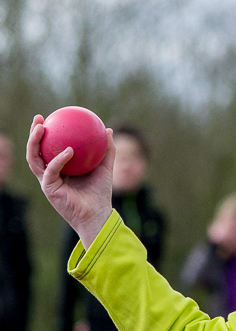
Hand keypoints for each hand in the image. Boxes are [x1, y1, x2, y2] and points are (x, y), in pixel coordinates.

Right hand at [26, 115, 114, 248]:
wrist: (98, 213)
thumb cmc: (100, 192)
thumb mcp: (106, 167)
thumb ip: (107, 150)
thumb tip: (108, 130)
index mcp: (59, 168)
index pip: (48, 147)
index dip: (44, 133)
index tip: (49, 116)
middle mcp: (50, 173)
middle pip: (35, 151)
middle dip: (32, 134)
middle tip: (39, 118)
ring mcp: (47, 181)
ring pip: (34, 159)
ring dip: (34, 143)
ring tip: (41, 128)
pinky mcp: (49, 189)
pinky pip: (51, 171)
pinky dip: (59, 160)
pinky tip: (68, 150)